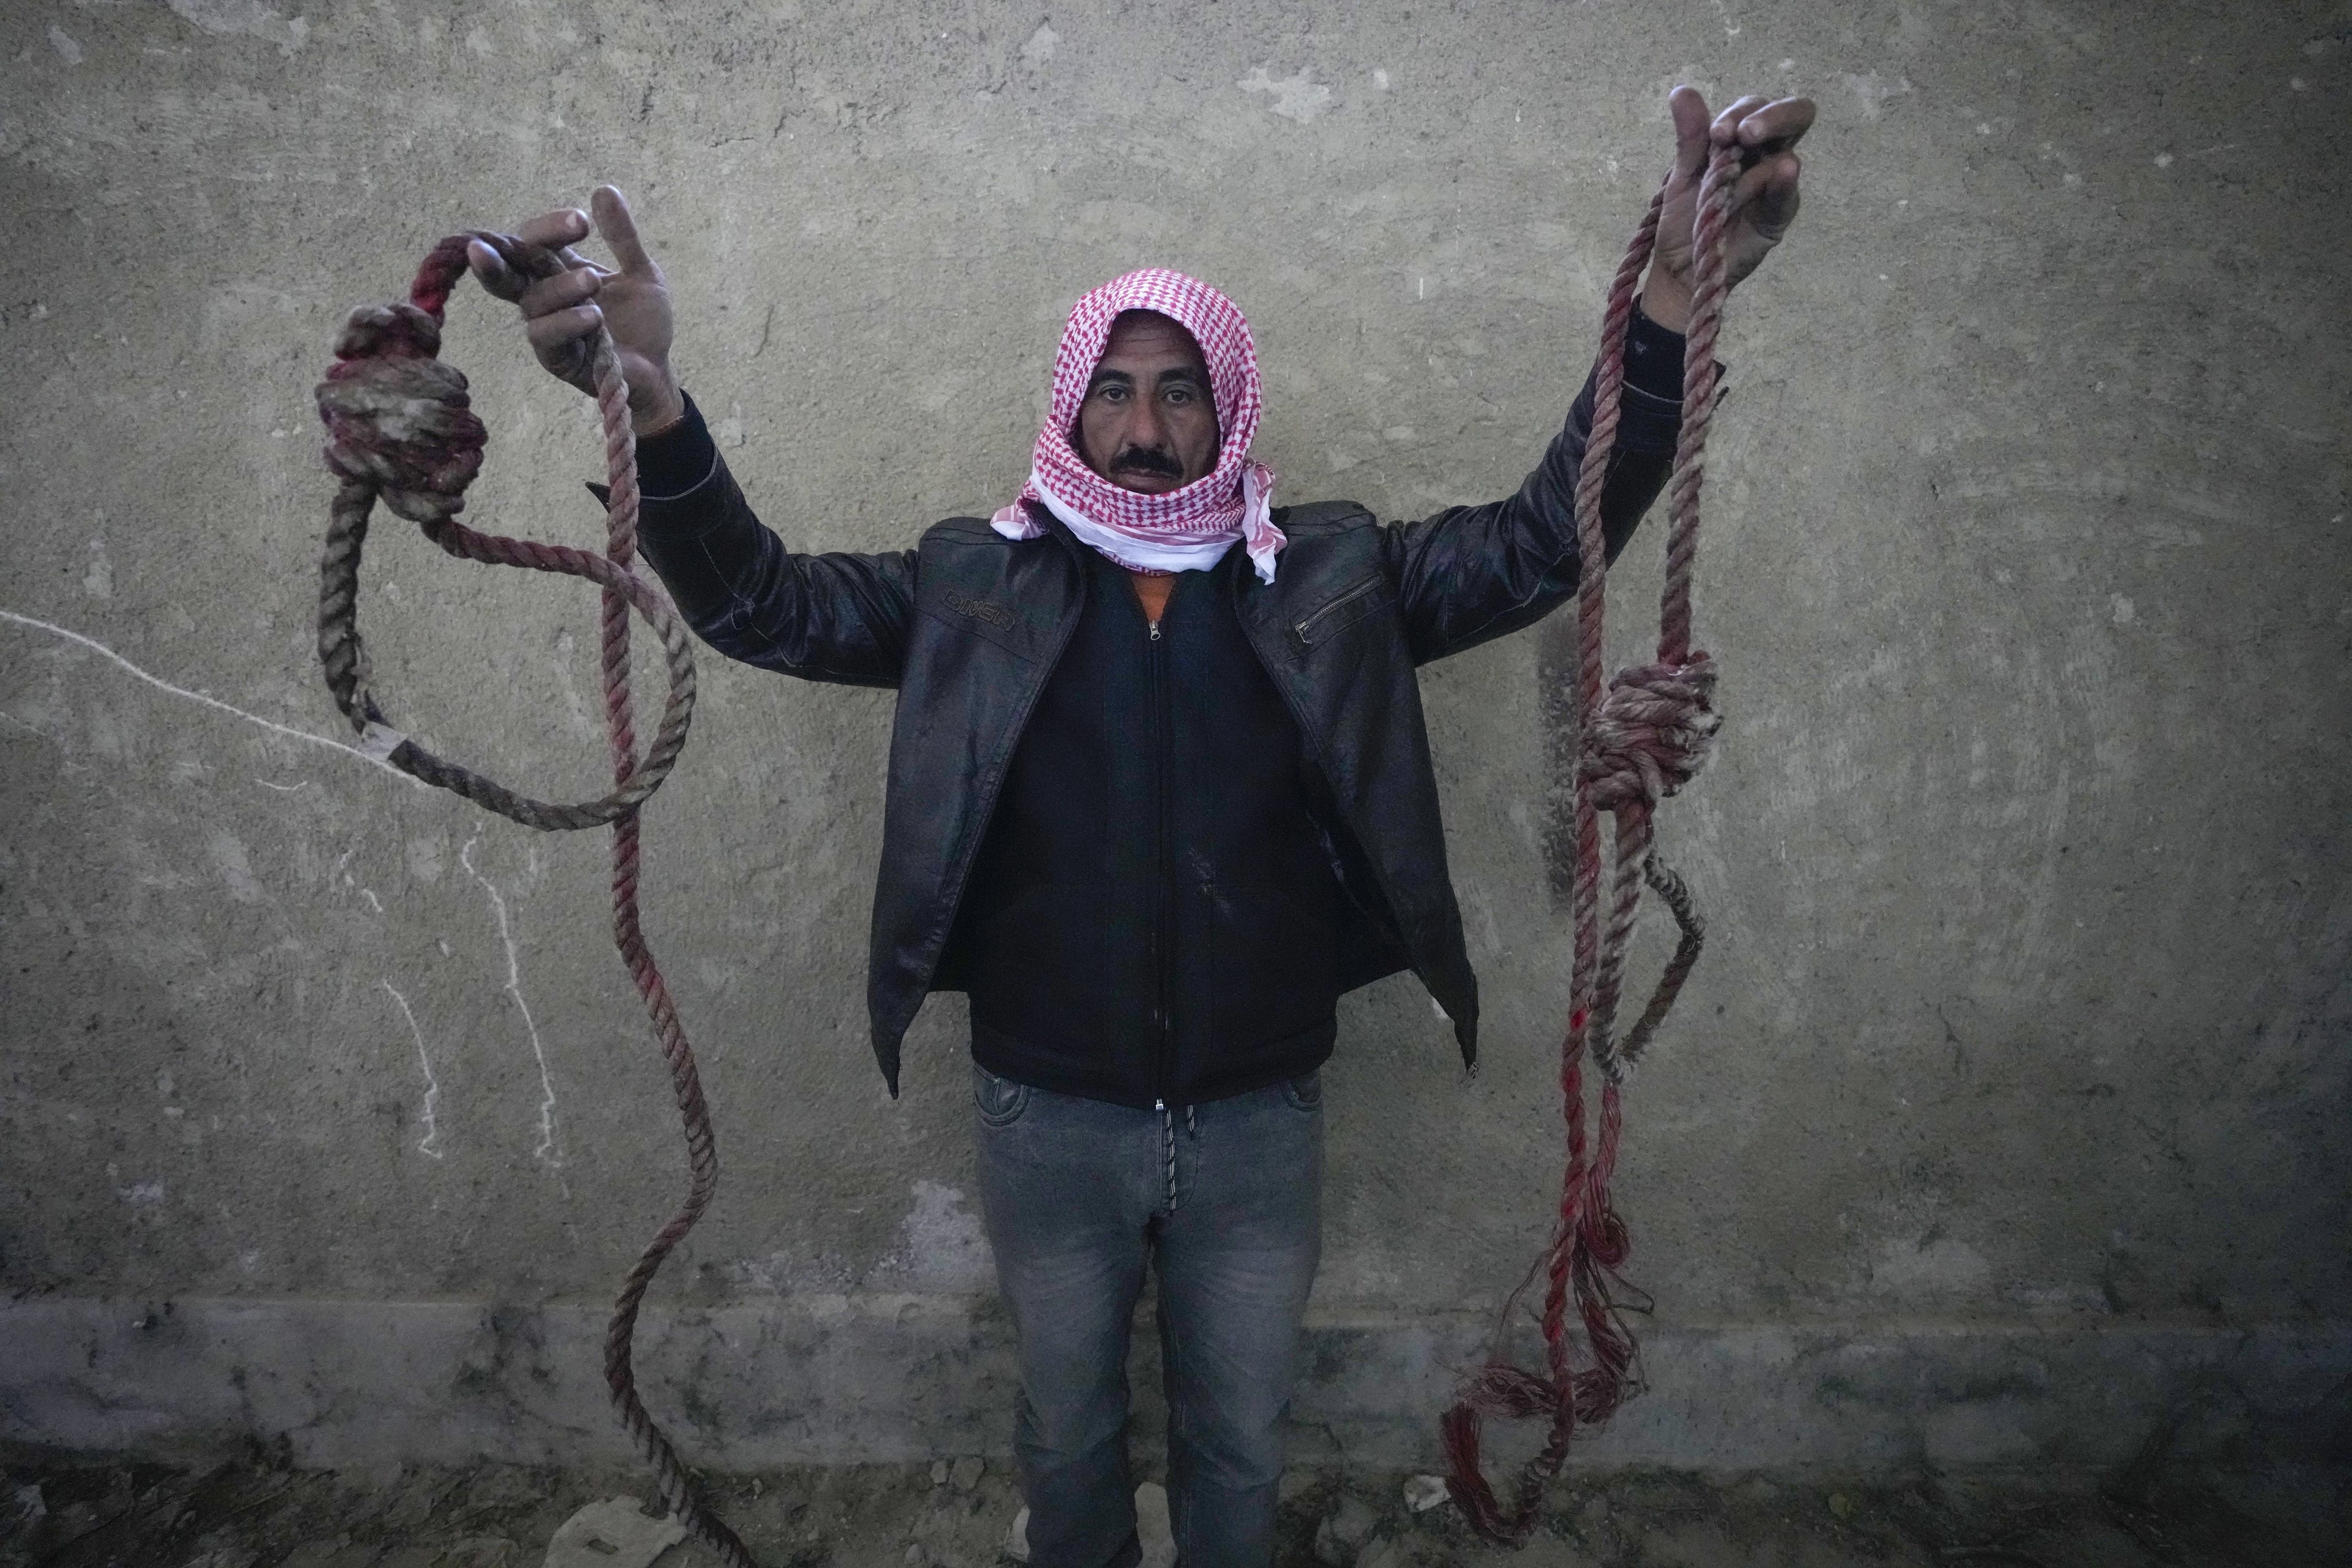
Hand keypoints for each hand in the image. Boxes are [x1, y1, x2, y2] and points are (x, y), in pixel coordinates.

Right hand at [465, 184, 684, 436]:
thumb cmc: (642, 324)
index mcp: (557, 270)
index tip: (581, 222)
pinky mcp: (554, 358)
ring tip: (592, 282)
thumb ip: (623, 237)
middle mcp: (543, 296)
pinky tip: (593, 316)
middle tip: (485, 246)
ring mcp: (545, 327)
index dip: (549, 229)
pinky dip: (567, 322)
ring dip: (560, 288)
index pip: (534, 241)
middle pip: (506, 270)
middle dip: (496, 257)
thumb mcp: (641, 273)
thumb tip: (603, 189)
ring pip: (531, 302)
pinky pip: (545, 337)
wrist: (657, 371)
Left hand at [1640, 87, 1812, 332]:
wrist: (1681, 266)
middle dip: (1771, 116)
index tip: (1717, 132)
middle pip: (1793, 117)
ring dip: (1771, 142)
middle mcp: (1766, 156)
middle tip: (1744, 131)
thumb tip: (1682, 90)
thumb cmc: (1687, 217)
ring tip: (1749, 142)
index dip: (1741, 112)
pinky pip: (1787, 195)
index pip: (1756, 108)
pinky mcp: (1778, 216)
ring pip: (1788, 152)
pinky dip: (1783, 181)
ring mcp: (1776, 185)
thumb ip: (1691, 136)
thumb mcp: (1683, 174)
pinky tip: (1782, 168)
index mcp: (1743, 140)